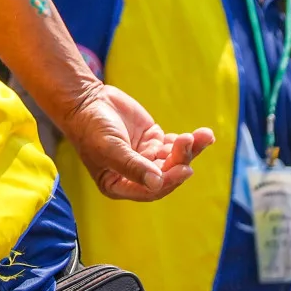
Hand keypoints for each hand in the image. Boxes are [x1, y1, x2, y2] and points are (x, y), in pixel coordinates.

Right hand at [60, 81, 213, 201]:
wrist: (86, 99)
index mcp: (120, 185)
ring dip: (189, 150)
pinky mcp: (153, 140)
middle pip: (167, 174)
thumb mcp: (110, 148)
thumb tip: (157, 182)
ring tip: (203, 136)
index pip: (151, 190)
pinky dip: (190, 141)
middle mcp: (135, 175)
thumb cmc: (91, 127)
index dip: (169, 182)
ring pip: (174, 159)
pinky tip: (204, 135)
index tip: (184, 169)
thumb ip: (132, 166)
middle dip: (181, 160)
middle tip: (189, 141)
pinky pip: (175, 144)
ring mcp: (146, 157)